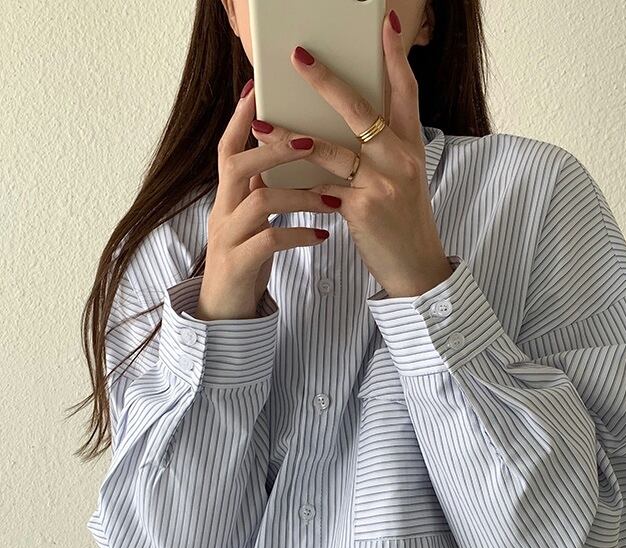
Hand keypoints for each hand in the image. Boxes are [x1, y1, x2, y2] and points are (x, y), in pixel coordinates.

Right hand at [200, 80, 340, 320]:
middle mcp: (222, 211)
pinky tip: (322, 235)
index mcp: (228, 196)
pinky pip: (269, 242)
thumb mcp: (254, 220)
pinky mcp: (238, 265)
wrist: (226, 311)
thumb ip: (264, 189)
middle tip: (314, 141)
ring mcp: (227, 238)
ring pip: (259, 204)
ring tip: (332, 199)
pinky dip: (298, 235)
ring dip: (299, 196)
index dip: (241, 118)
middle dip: (276, 150)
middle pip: (238, 166)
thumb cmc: (248, 259)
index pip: (229, 148)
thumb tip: (289, 155)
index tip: (259, 88)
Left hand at [250, 9, 453, 298]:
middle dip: (326, 81)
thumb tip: (343, 128)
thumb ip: (379, 152)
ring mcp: (383, 182)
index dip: (396, 57)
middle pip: (360, 110)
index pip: (406, 93)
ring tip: (262, 125)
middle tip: (298, 57)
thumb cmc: (402, 222)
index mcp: (411, 147)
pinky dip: (297, 181)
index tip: (388, 24)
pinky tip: (274, 177)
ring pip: (329, 148)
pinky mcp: (363, 208)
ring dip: (291, 136)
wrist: (415, 266)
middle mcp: (401, 158)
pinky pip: (321, 185)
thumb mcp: (402, 180)